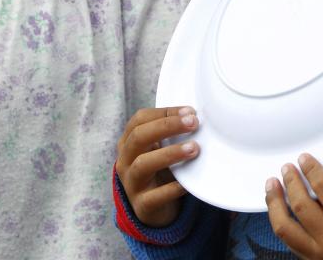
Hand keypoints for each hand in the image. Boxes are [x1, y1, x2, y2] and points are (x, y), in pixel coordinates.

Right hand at [115, 106, 200, 227]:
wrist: (156, 210)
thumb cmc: (161, 170)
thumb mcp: (161, 148)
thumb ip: (172, 132)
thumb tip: (197, 115)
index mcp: (129, 142)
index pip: (140, 119)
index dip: (164, 112)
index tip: (190, 111)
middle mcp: (125, 161)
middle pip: (139, 137)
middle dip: (167, 127)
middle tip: (194, 123)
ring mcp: (131, 184)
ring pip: (142, 164)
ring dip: (170, 154)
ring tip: (194, 148)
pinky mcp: (142, 206)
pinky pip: (154, 197)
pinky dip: (171, 189)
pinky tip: (187, 183)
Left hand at [266, 153, 322, 259]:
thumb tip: (312, 173)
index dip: (311, 170)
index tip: (303, 159)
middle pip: (301, 204)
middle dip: (291, 182)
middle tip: (287, 168)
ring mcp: (316, 251)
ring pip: (284, 225)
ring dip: (275, 201)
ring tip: (272, 183)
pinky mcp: (305, 258)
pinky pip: (285, 237)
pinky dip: (277, 217)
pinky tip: (275, 204)